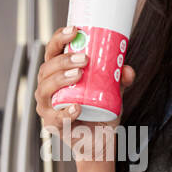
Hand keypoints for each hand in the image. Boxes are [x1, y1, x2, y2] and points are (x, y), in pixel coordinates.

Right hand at [34, 25, 135, 162]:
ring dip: (61, 79)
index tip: (74, 30)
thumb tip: (126, 69)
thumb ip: (120, 78)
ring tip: (79, 74)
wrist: (99, 141)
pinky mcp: (52, 125)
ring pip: (45, 89)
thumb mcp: (113, 90)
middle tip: (85, 59)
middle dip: (63, 60)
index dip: (59, 39)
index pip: (52, 52)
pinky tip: (77, 107)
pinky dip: (65, 112)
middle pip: (46, 69)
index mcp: (57, 74)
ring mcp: (47, 107)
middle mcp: (47, 88)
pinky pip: (55, 117)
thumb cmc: (99, 112)